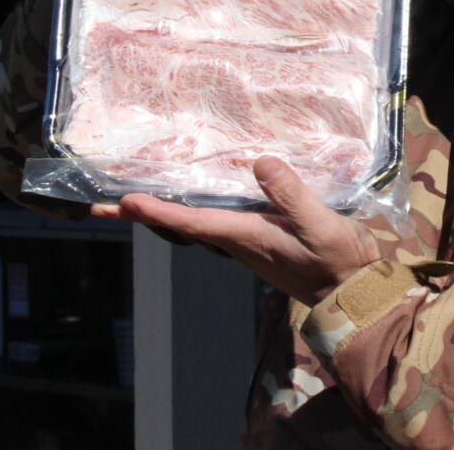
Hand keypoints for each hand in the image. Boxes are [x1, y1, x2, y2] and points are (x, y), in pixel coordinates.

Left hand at [90, 156, 379, 306]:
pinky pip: (214, 221)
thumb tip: (260, 162)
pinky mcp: (259, 239)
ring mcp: (246, 242)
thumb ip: (291, 194)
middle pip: (180, 224)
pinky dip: (190, 210)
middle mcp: (237, 241)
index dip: (156, 211)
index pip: (191, 223)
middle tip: (99, 205)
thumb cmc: (337, 262)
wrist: (354, 292)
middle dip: (141, 214)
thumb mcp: (319, 225)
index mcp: (246, 237)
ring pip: (194, 223)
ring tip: (130, 196)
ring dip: (161, 211)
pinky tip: (190, 197)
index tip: (122, 201)